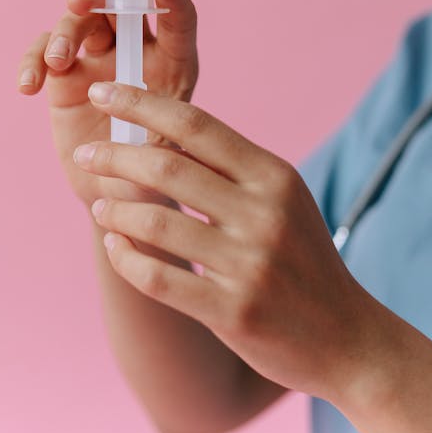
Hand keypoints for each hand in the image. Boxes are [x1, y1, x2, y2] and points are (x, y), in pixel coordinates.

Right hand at [17, 0, 198, 207]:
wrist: (115, 198)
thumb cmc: (150, 177)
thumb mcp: (161, 163)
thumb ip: (151, 144)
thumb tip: (135, 119)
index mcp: (174, 63)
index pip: (177, 18)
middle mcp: (137, 50)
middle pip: (118, 3)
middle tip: (78, 2)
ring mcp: (97, 58)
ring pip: (79, 21)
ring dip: (63, 33)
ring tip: (56, 63)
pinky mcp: (64, 74)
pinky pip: (43, 52)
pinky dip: (32, 61)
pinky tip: (28, 86)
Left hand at [73, 81, 369, 401]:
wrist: (346, 339)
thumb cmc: (300, 257)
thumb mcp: (280, 198)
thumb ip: (229, 167)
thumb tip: (156, 130)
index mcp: (272, 175)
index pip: (194, 124)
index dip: (141, 104)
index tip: (103, 94)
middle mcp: (263, 213)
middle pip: (166, 166)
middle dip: (114, 155)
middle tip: (85, 154)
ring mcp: (249, 264)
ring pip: (155, 222)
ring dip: (115, 210)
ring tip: (99, 206)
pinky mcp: (233, 311)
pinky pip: (158, 279)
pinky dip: (126, 259)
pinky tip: (115, 247)